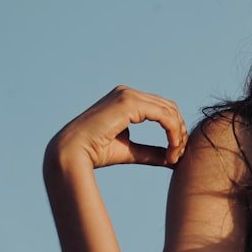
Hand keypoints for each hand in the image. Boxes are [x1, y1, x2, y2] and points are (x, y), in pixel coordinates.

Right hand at [46, 85, 187, 169]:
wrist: (72, 153)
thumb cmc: (95, 153)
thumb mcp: (130, 150)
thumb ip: (151, 152)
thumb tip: (173, 159)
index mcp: (126, 100)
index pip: (161, 109)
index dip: (174, 129)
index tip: (176, 153)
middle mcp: (127, 93)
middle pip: (168, 107)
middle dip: (179, 130)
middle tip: (179, 154)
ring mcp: (128, 95)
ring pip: (168, 110)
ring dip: (177, 133)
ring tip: (175, 154)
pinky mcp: (129, 102)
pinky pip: (162, 115)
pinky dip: (172, 131)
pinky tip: (172, 147)